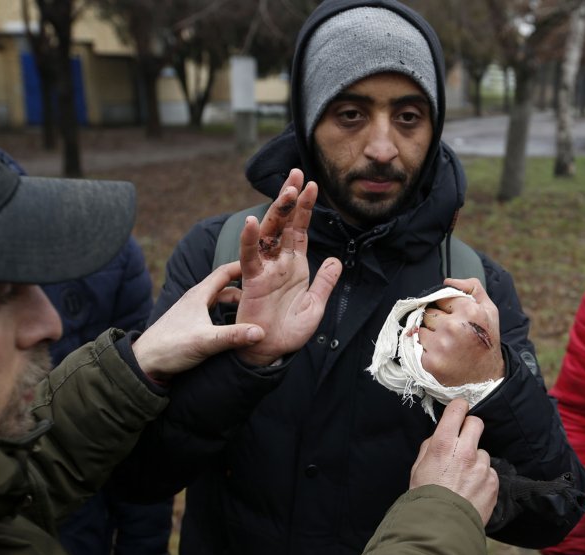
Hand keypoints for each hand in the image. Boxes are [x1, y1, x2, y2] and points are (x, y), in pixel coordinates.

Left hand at [132, 260, 264, 381]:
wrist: (144, 363)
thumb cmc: (170, 347)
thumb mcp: (206, 341)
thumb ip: (234, 336)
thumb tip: (261, 332)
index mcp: (199, 295)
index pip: (225, 272)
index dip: (244, 266)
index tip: (264, 265)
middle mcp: (196, 299)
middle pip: (225, 287)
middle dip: (245, 287)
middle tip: (265, 291)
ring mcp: (192, 311)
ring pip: (220, 301)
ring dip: (236, 303)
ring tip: (255, 309)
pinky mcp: (191, 324)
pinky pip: (214, 313)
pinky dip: (228, 314)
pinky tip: (236, 324)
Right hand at [234, 168, 341, 365]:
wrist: (273, 352)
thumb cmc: (290, 330)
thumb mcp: (316, 304)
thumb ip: (325, 281)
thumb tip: (335, 259)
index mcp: (294, 265)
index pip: (300, 230)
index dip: (305, 208)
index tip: (312, 185)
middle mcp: (278, 262)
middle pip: (284, 224)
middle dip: (290, 199)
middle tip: (297, 173)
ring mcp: (265, 269)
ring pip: (269, 233)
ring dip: (277, 211)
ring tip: (287, 189)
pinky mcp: (252, 281)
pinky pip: (250, 257)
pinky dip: (249, 240)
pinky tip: (251, 222)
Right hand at [409, 399, 498, 523]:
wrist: (439, 527)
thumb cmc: (424, 498)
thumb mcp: (417, 468)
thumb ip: (430, 448)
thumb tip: (439, 437)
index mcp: (443, 444)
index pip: (457, 410)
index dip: (459, 408)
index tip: (460, 411)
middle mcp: (465, 451)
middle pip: (477, 423)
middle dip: (471, 428)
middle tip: (464, 441)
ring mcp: (482, 467)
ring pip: (483, 452)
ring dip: (476, 460)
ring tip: (464, 479)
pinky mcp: (493, 482)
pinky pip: (490, 472)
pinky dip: (483, 479)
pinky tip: (471, 491)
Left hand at [416, 277, 504, 385]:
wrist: (487, 377)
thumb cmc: (486, 341)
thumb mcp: (489, 310)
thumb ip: (471, 288)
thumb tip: (447, 281)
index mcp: (469, 311)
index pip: (441, 297)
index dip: (447, 308)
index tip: (456, 318)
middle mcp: (453, 326)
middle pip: (429, 313)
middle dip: (438, 321)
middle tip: (453, 334)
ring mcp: (440, 345)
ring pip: (421, 329)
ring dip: (430, 335)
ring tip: (448, 345)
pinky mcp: (430, 362)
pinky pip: (418, 346)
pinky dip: (427, 351)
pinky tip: (443, 355)